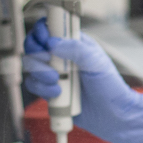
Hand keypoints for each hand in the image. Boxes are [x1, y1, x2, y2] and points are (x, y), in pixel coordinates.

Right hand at [23, 18, 142, 142]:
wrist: (112, 115)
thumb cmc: (110, 86)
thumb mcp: (97, 62)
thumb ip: (76, 49)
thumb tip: (53, 43)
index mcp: (74, 43)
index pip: (51, 27)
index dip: (42, 30)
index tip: (45, 39)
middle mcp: (61, 56)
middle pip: (34, 44)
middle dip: (36, 52)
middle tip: (48, 60)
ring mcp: (54, 72)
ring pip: (31, 65)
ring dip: (39, 72)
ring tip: (56, 80)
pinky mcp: (49, 90)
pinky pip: (34, 85)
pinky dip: (42, 88)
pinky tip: (57, 93)